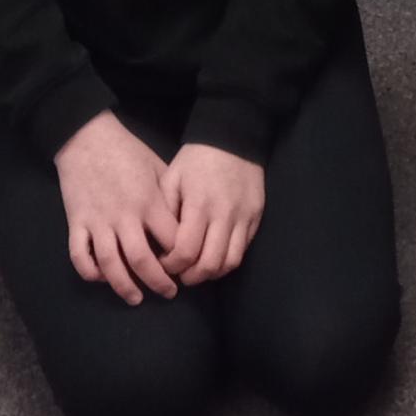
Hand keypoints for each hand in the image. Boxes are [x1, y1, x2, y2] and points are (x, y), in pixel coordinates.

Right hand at [54, 110, 179, 302]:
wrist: (87, 137)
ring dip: (124, 287)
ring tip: (137, 298)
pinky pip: (80, 257)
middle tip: (169, 293)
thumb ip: (171, 194)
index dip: (182, 258)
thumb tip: (188, 219)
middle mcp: (124, 215)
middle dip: (158, 282)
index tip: (188, 266)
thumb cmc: (127, 150)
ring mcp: (98, 221)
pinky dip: (90, 273)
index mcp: (149, 201)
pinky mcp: (77, 223)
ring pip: (110, 265)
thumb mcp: (157, 166)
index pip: (171, 240)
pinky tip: (102, 279)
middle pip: (142, 260)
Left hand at [162, 140, 265, 285]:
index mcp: (199, 204)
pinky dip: (227, 262)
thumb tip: (159, 244)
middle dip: (190, 277)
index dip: (171, 266)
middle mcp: (224, 215)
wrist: (234, 137)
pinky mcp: (256, 217)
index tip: (163, 262)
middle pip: (209, 264)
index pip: (185, 251)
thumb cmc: (196, 159)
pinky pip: (242, 251)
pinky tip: (214, 256)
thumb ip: (164, 211)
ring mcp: (244, 217)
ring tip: (197, 269)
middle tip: (180, 273)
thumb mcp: (172, 178)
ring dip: (211, 274)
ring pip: (229, 263)